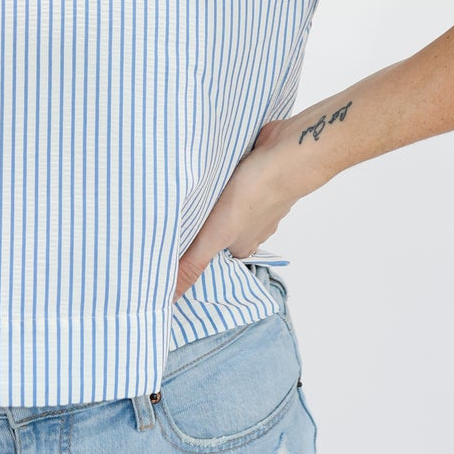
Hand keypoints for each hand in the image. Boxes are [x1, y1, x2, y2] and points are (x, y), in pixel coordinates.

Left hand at [174, 116, 297, 302]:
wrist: (286, 153)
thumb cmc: (256, 194)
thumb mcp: (216, 235)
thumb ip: (193, 263)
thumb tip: (171, 300)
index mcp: (242, 246)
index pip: (211, 257)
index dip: (191, 252)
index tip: (168, 246)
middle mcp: (249, 225)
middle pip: (215, 229)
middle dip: (197, 223)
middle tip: (167, 216)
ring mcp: (252, 198)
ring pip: (222, 204)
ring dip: (207, 199)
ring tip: (181, 192)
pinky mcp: (252, 174)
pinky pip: (230, 181)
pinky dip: (218, 177)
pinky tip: (204, 171)